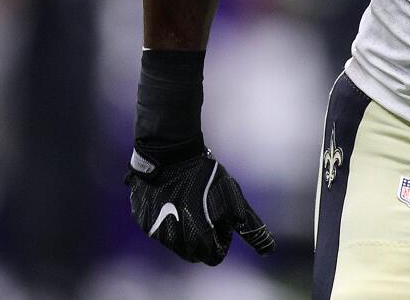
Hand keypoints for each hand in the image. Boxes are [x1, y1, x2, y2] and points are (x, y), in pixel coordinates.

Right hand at [125, 148, 275, 264]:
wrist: (172, 153)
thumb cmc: (207, 176)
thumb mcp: (234, 199)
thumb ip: (250, 227)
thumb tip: (269, 249)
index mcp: (196, 240)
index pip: (213, 256)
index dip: (221, 238)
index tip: (220, 219)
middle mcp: (172, 241)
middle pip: (194, 252)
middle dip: (204, 236)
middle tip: (207, 209)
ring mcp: (153, 231)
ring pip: (174, 241)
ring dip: (184, 228)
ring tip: (190, 200)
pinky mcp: (141, 218)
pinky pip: (157, 227)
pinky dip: (167, 218)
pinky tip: (173, 197)